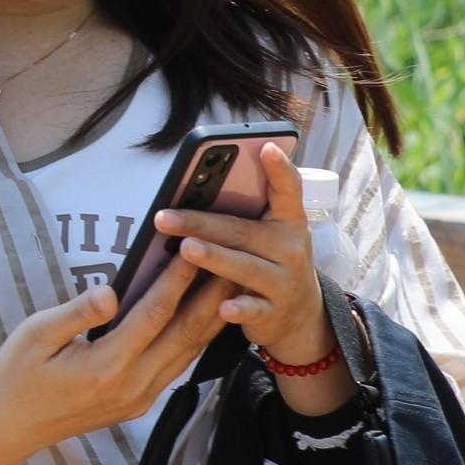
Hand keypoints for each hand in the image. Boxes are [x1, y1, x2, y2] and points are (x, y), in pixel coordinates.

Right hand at [0, 247, 233, 464]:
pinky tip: (205, 320)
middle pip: (186, 333)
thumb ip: (74, 313)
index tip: (194, 249)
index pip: (154, 314)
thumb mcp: (33, 336)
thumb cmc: (15, 376)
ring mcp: (141, 397)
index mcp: (107, 365)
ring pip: (190, 352)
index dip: (178, 280)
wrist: (10, 428)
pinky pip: (179, 366)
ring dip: (212, 318)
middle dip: (211, 295)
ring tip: (229, 286)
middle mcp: (133, 384)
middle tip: (233, 262)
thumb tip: (110, 291)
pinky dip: (197, 340)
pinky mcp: (140, 403)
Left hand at [156, 143, 346, 403]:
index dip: (279, 169)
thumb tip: (192, 186)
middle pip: (241, 231)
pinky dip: (239, 308)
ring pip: (245, 267)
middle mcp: (291, 248)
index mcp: (288, 222)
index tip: (266, 147)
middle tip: (164, 217)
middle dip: (200, 223)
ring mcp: (285, 281)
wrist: (300, 316)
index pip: (287, 191)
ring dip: (215, 258)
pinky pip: (254, 308)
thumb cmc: (270, 263)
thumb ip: (243, 215)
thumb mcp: (267, 236)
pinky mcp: (274, 312)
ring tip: (187, 248)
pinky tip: (223, 308)